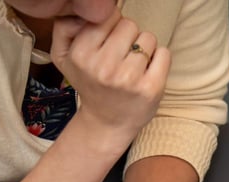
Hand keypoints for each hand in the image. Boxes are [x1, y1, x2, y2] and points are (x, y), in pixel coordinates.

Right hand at [51, 10, 170, 148]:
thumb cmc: (89, 83)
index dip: (111, 27)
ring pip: (148, 38)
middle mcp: (104, 67)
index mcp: (82, 54)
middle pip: (129, 24)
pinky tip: (148, 72)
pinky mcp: (151, 88)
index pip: (108, 16)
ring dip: (144, 49)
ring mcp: (129, 78)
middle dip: (128, 37)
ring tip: (133, 66)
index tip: (108, 43)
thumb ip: (65, 27)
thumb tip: (83, 11)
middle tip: (121, 56)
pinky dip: (160, 59)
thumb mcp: (63, 56)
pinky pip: (164, 53)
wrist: (107, 123)